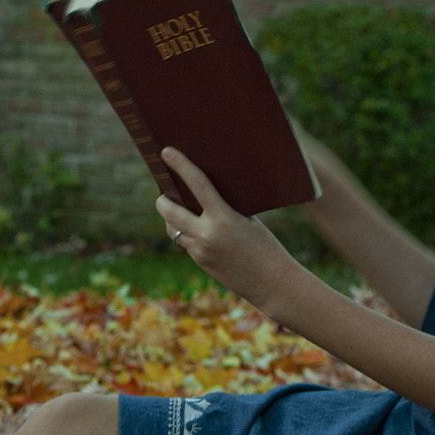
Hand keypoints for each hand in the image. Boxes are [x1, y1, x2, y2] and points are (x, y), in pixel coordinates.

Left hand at [156, 147, 305, 312]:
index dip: (181, 166)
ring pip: (172, 229)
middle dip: (162, 201)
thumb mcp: (248, 221)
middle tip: (163, 193)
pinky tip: (194, 229)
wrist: (272, 282)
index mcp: (224, 218)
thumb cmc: (266, 246)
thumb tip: (204, 195)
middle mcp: (207, 234)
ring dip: (171, 219)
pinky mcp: (200, 262)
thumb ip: (225, 209)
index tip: (166, 152)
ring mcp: (201, 250)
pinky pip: (185, 243)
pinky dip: (186, 234)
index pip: (197, 185)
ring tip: (177, 210)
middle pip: (169, 211)